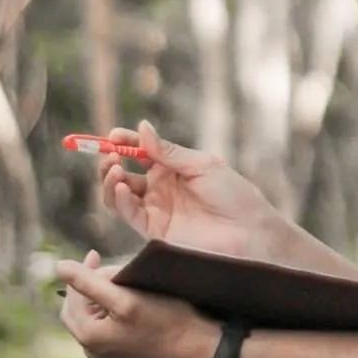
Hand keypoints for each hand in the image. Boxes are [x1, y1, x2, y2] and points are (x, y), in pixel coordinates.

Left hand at [57, 248, 219, 357]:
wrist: (194, 344)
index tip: (96, 254)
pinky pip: (105, 322)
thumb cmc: (163, 319)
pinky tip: (128, 296)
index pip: (72, 296)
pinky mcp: (119, 348)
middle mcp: (91, 347)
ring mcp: (105, 350)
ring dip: (101, 292)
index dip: (82, 273)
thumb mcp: (126, 298)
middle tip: (109, 266)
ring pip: (92, 312)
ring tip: (122, 280)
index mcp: (88, 335)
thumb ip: (89, 283)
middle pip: (78, 306)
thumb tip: (58, 266)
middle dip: (90, 283)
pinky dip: (111, 305)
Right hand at [98, 119, 274, 258]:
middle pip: (123, 173)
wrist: (247, 231)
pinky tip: (121, 187)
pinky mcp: (154, 230)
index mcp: (172, 167)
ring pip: (119, 194)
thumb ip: (168, 151)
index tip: (112, 135)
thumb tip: (142, 127)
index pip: (141, 151)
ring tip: (115, 169)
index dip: (125, 141)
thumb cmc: (232, 194)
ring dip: (110, 180)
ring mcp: (156, 209)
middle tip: (110, 155)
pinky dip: (119, 199)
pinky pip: (129, 213)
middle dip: (110, 162)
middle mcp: (160, 188)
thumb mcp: (201, 165)